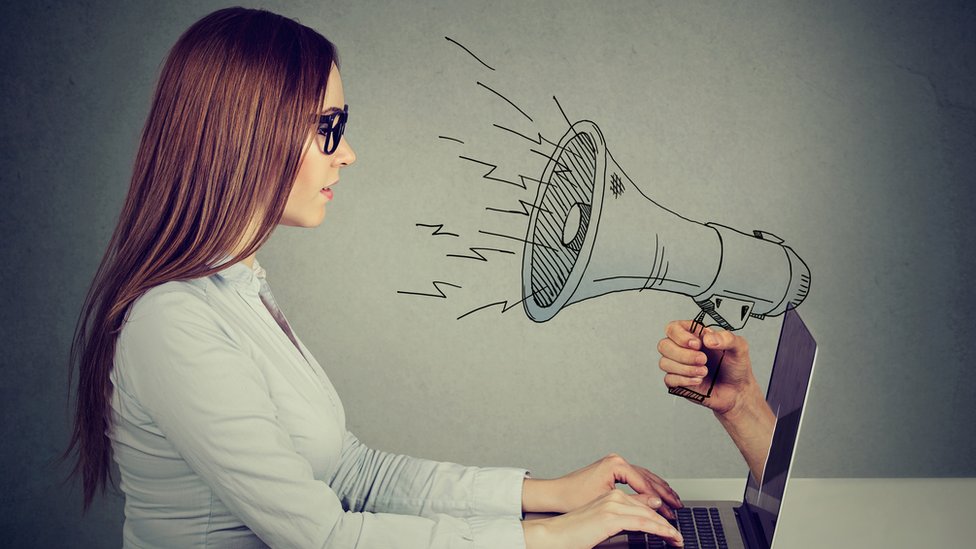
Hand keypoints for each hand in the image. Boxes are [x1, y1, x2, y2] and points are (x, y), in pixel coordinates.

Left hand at [522, 453, 682, 518]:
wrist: (557, 493)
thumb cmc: (575, 497)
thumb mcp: (608, 502)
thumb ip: (634, 501)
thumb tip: (656, 503)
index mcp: (616, 465)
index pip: (645, 484)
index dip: (660, 500)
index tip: (670, 512)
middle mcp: (617, 460)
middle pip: (648, 478)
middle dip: (665, 494)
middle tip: (678, 507)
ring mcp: (615, 464)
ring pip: (645, 477)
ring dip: (660, 490)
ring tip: (674, 502)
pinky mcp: (613, 470)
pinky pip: (637, 478)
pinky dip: (649, 487)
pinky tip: (658, 496)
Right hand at [522, 489, 683, 548]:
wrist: (553, 535)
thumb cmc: (573, 533)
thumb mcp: (603, 524)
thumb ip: (622, 519)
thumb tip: (642, 519)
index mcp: (611, 496)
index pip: (643, 504)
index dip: (660, 515)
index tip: (670, 528)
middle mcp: (613, 496)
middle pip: (650, 508)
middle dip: (667, 522)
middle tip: (678, 536)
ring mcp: (613, 504)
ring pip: (650, 514)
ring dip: (667, 528)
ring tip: (677, 539)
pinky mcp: (611, 516)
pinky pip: (643, 523)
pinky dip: (660, 530)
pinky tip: (669, 537)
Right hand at [657, 320, 759, 415]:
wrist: (737, 391)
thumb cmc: (735, 367)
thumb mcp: (739, 347)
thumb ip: (726, 338)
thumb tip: (708, 338)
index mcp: (694, 335)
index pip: (673, 328)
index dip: (681, 336)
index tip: (697, 344)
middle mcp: (682, 349)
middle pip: (664, 345)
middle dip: (684, 354)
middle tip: (703, 360)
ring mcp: (678, 366)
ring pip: (664, 363)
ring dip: (685, 368)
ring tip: (704, 372)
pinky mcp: (677, 382)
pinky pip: (668, 379)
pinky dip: (684, 380)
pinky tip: (698, 381)